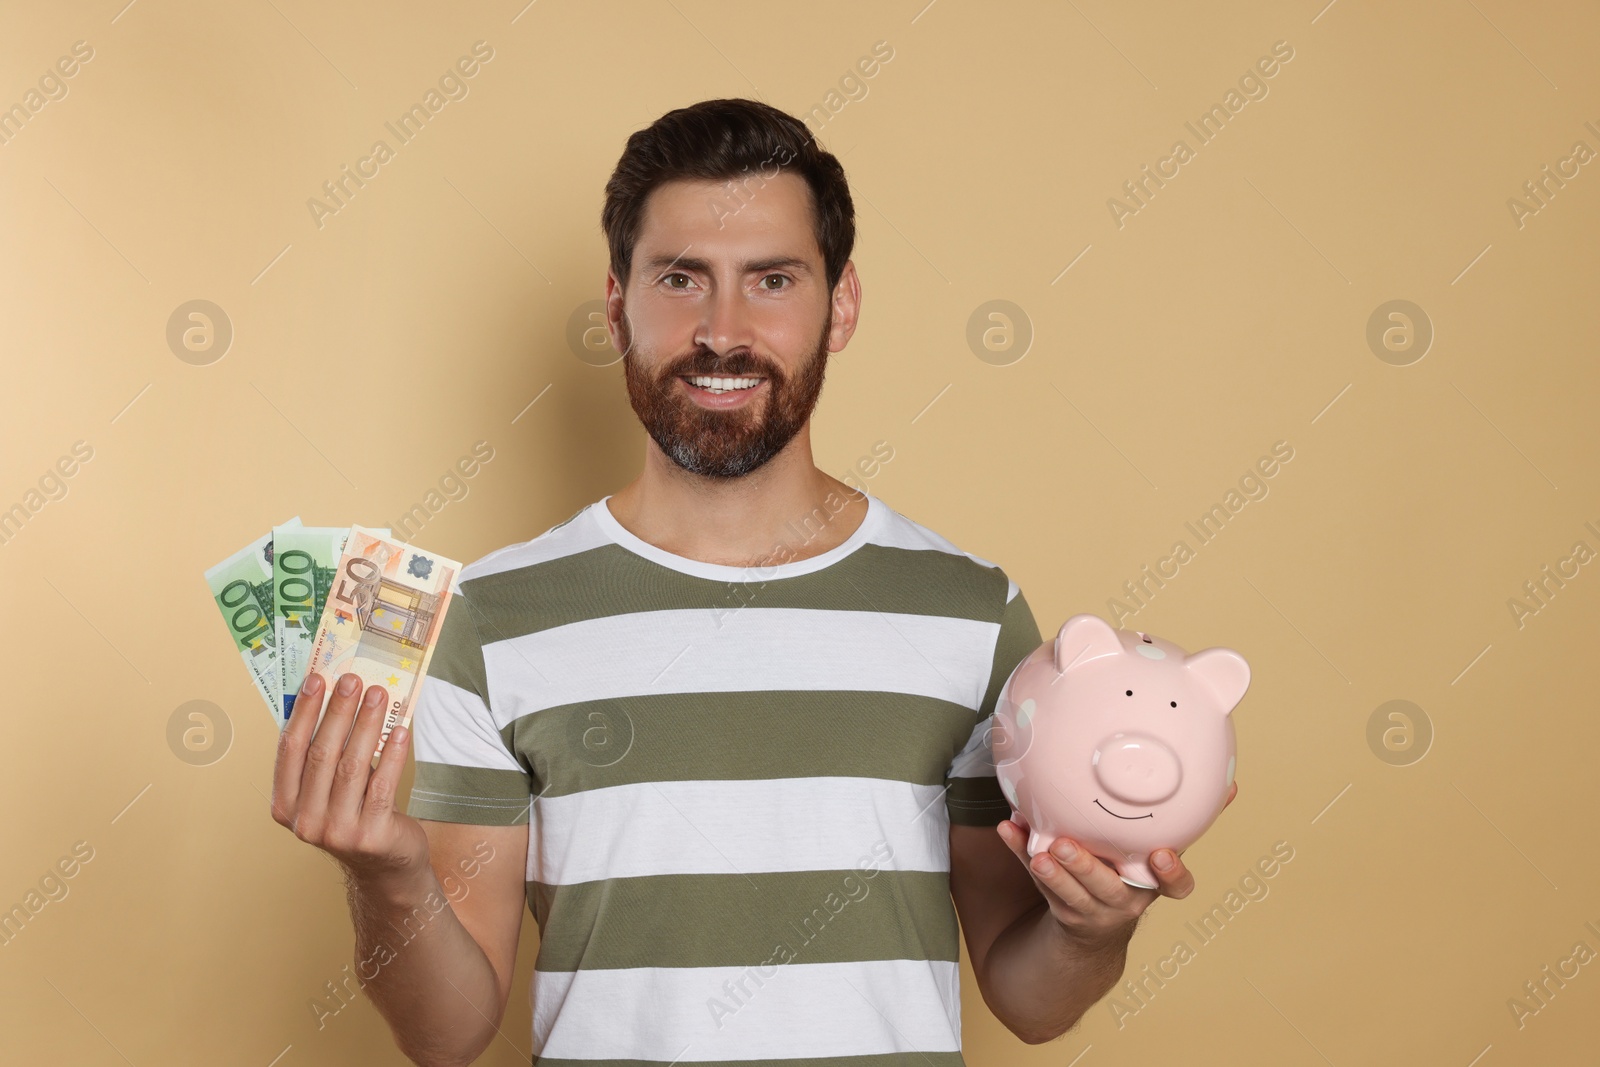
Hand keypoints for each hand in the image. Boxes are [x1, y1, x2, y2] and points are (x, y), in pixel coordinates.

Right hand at [270, 671, 429, 883]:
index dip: (303, 712)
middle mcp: (306, 821)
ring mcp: (337, 832)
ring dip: (367, 725)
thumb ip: (324, 752)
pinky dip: (392, 755)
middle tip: (352, 679)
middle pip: (321, 754)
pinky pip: (383, 785)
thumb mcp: (329, 787)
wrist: (384, 863)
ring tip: (378, 695)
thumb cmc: (354, 812)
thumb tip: (334, 695)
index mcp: (285, 805)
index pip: (290, 750)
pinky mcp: (371, 836)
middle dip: (338, 712)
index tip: (316, 679)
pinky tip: (401, 731)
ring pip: (352, 766)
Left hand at [995, 780, 1239, 946]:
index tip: (1161, 855)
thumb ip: (1187, 818)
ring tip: (1038, 850)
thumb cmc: (1131, 871)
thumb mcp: (1162, 849)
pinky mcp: (1057, 904)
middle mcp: (1124, 900)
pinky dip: (1020, 853)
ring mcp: (1089, 907)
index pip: (1174, 886)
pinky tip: (1007, 829)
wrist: (1093, 928)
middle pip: (1107, 889)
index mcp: (1153, 883)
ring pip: (1069, 893)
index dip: (1171, 874)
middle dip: (1088, 870)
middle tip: (1068, 847)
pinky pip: (1037, 880)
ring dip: (1050, 871)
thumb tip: (1231, 781)